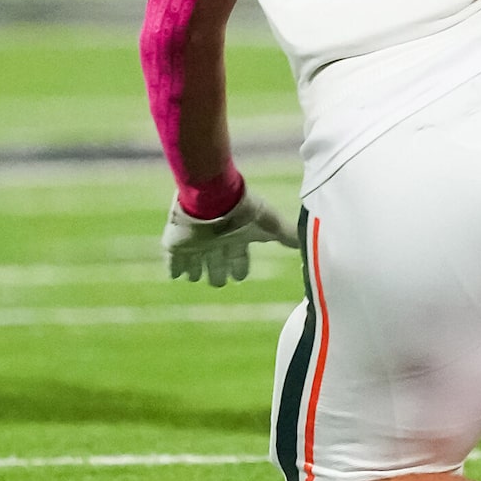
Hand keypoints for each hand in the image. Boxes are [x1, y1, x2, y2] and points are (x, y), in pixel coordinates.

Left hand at [164, 189, 297, 286]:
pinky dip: (175, 269)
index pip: (239, 258)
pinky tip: (176, 274)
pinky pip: (173, 261)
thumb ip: (287, 235)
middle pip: (217, 262)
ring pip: (195, 262)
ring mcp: (195, 243)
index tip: (240, 277)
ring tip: (194, 276)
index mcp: (236, 237)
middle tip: (219, 282)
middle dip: (218, 273)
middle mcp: (215, 241)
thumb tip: (307, 243)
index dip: (240, 268)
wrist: (212, 198)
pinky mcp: (176, 243)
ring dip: (195, 271)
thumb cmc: (243, 212)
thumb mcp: (269, 225)